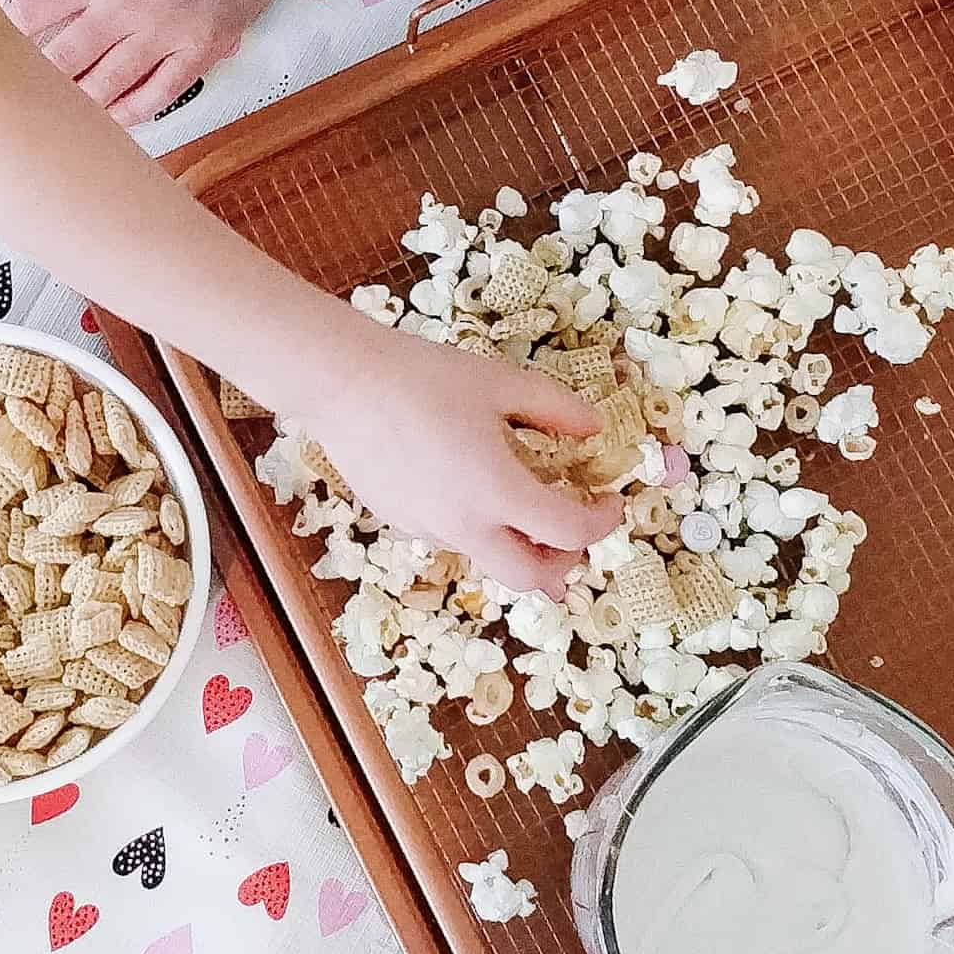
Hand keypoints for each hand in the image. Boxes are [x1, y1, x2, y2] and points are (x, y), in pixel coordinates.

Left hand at [10, 0, 289, 123]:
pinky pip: (160, 94)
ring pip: (108, 86)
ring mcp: (164, 36)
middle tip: (27, 84)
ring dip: (79, 100)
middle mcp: (124, 12)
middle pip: (63, 62)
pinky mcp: (200, 50)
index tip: (8, 34)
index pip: (32, 14)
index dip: (12, 28)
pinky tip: (114, 120)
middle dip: (39, 76)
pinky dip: (133, 111)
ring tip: (63, 110)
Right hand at [301, 333, 620, 591]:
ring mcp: (427, 528)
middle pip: (528, 577)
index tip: (610, 500)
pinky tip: (460, 478)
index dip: (602, 521)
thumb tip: (594, 429)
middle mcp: (464, 525)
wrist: (343, 383)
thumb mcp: (501, 383)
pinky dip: (473, 523)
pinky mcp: (398, 519)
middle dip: (560, 562)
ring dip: (513, 542)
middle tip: (568, 528)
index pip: (568, 532)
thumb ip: (556, 409)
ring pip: (485, 558)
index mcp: (497, 493)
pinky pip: (449, 535)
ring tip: (514, 495)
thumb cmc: (425, 377)